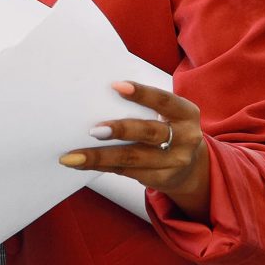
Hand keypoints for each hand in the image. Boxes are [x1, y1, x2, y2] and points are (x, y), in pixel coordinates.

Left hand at [62, 81, 210, 219]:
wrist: (192, 166)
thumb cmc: (168, 129)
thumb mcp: (167, 115)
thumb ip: (144, 107)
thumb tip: (98, 98)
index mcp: (186, 114)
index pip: (164, 101)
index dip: (142, 93)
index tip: (116, 86)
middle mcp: (185, 138)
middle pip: (149, 133)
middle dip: (121, 130)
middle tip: (94, 130)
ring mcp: (174, 161)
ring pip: (132, 158)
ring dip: (100, 156)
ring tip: (72, 156)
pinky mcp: (162, 178)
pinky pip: (126, 171)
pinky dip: (101, 166)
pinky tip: (81, 163)